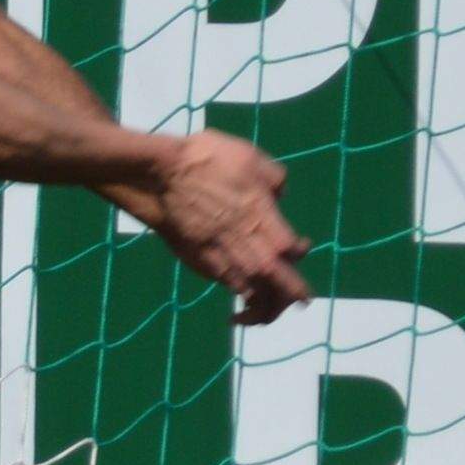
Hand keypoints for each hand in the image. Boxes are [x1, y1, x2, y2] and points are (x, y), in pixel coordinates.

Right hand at [150, 129, 307, 312]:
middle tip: (299, 300)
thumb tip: (277, 195)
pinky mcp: (202, 265)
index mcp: (266, 225)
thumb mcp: (252, 159)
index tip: (302, 246)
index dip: (300, 252)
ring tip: (267, 305)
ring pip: (253, 296)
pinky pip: (230, 287)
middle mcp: (249, 252)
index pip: (294, 253)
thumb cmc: (208, 162)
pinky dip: (240, 294)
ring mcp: (224, 262)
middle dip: (290, 296)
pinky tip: (241, 289)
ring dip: (264, 305)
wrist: (161, 177)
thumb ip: (274, 180)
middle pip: (280, 288)